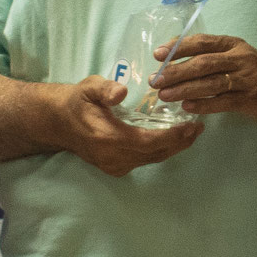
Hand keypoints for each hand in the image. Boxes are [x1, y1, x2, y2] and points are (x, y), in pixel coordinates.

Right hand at [58, 77, 202, 175]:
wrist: (57, 122)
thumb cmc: (76, 101)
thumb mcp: (89, 87)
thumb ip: (105, 89)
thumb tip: (121, 93)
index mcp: (108, 138)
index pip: (148, 141)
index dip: (173, 136)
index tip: (191, 125)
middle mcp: (112, 157)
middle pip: (155, 154)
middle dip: (180, 142)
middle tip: (198, 127)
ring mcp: (113, 166)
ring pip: (152, 159)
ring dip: (173, 147)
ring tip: (191, 132)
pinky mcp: (115, 168)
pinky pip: (144, 161)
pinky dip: (160, 151)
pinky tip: (171, 138)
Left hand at [151, 34, 256, 129]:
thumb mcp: (241, 58)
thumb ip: (216, 59)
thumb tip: (177, 64)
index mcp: (235, 45)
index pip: (203, 42)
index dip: (179, 47)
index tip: (158, 54)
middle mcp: (241, 59)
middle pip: (203, 63)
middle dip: (176, 71)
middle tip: (155, 80)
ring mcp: (247, 79)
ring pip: (210, 83)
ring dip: (184, 89)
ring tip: (164, 96)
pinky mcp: (252, 100)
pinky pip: (223, 102)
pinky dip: (204, 104)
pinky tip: (188, 108)